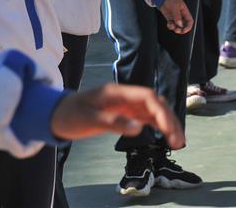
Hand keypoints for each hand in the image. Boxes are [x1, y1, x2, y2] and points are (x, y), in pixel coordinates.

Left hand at [50, 84, 184, 149]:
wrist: (57, 114)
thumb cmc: (70, 114)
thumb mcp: (89, 119)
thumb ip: (113, 121)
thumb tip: (139, 127)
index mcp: (117, 92)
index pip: (147, 97)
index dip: (161, 111)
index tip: (168, 130)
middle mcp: (125, 96)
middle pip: (154, 103)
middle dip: (169, 119)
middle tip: (178, 140)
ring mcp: (125, 104)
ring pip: (153, 111)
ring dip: (166, 123)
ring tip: (177, 142)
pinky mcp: (123, 113)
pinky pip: (145, 117)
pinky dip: (157, 125)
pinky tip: (166, 135)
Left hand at [159, 0, 192, 33]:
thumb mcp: (175, 6)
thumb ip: (177, 15)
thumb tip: (179, 24)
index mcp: (185, 12)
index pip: (190, 21)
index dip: (188, 27)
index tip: (184, 30)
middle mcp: (181, 16)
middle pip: (184, 26)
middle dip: (181, 30)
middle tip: (177, 30)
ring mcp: (175, 18)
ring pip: (177, 27)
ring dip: (175, 29)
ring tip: (171, 26)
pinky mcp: (170, 19)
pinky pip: (171, 25)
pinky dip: (170, 26)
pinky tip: (168, 24)